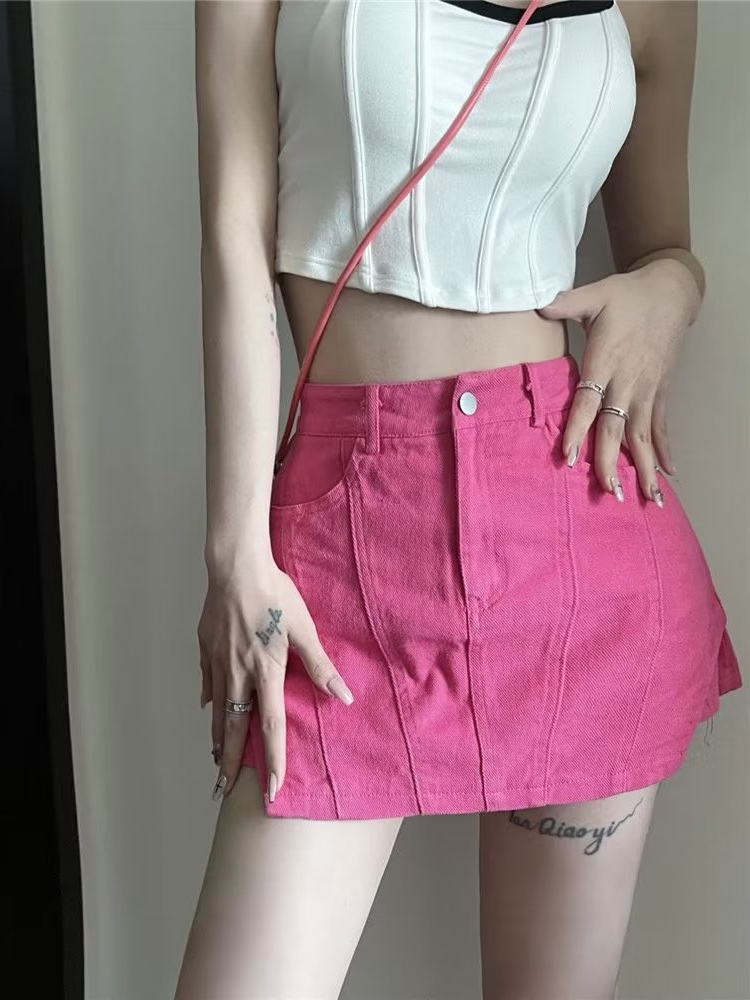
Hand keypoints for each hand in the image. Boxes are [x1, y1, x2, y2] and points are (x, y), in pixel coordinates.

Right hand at [196, 557, 353, 802]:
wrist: (235, 566)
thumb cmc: (274, 593)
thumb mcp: (304, 628)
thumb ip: (320, 666)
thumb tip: (342, 697)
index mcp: (265, 671)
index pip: (271, 726)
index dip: (274, 760)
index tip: (273, 789)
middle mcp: (238, 673)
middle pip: (234, 728)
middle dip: (230, 764)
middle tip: (223, 791)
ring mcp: (218, 661)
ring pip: (217, 709)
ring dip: (218, 739)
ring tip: (217, 762)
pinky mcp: (206, 648)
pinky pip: (207, 682)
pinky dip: (210, 700)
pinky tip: (210, 708)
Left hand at [537, 259, 699, 501]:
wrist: (671, 290)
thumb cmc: (627, 295)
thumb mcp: (594, 294)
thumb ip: (564, 303)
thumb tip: (536, 305)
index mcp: (605, 360)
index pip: (588, 401)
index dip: (578, 429)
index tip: (570, 457)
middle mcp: (628, 380)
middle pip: (616, 427)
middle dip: (612, 461)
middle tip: (608, 491)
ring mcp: (647, 388)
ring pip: (643, 434)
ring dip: (645, 466)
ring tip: (646, 497)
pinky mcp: (661, 389)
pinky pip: (661, 425)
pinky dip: (664, 449)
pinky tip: (667, 475)